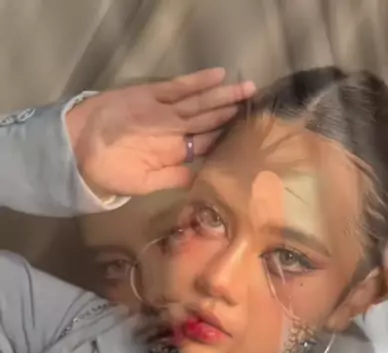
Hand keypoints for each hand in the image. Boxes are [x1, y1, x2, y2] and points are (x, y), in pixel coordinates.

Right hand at [65, 68, 254, 197]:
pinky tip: (217, 76)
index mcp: (173, 153)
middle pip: (207, 119)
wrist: (79, 152)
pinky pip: (178, 88)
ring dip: (222, 96)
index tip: (247, 133)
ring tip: (246, 89)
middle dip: (230, 111)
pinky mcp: (150, 95)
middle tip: (253, 102)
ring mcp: (163, 111)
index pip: (205, 143)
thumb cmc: (110, 172)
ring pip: (199, 102)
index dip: (224, 136)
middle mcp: (172, 131)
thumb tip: (201, 178)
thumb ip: (173, 178)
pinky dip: (197, 82)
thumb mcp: (144, 185)